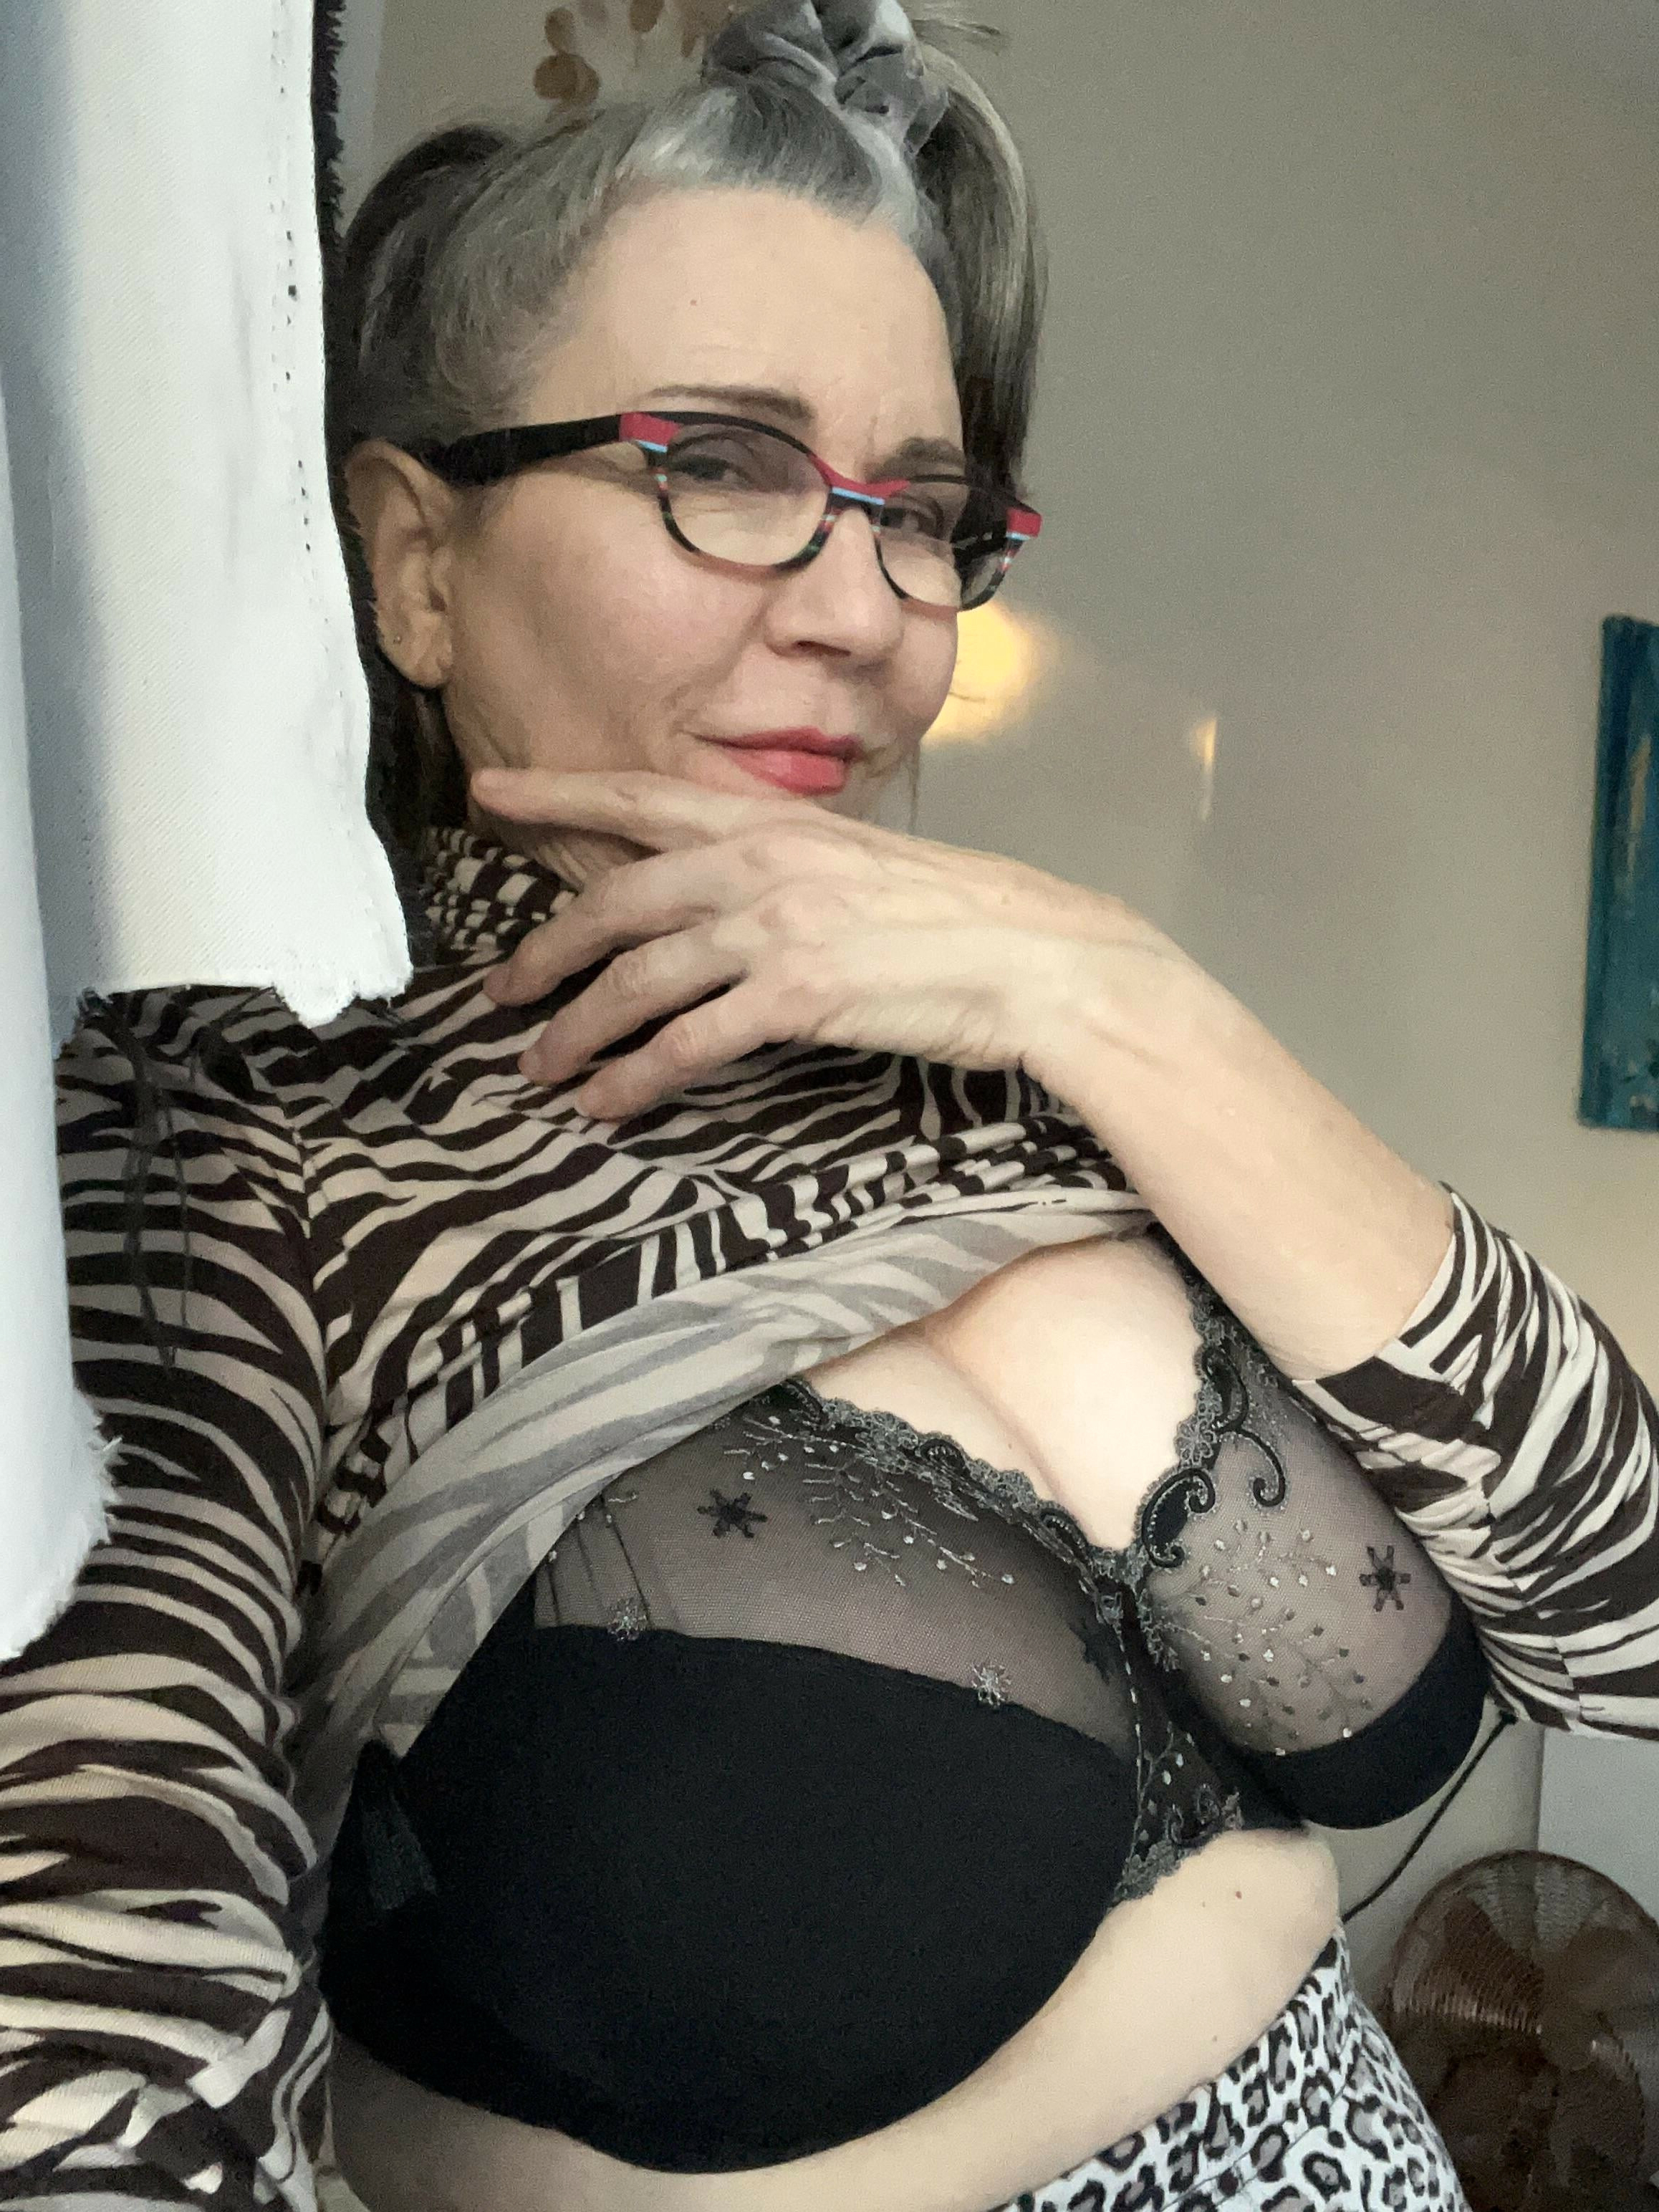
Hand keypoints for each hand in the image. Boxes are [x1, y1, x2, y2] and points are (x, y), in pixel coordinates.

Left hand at [469, 766, 1159, 1120]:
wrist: (1037, 957)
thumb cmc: (957, 917)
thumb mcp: (857, 864)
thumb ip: (782, 866)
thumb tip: (721, 893)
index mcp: (775, 821)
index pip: (643, 796)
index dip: (559, 791)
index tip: (489, 790)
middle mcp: (763, 861)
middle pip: (617, 902)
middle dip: (546, 952)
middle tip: (499, 992)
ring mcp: (778, 927)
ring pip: (638, 979)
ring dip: (577, 1029)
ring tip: (540, 1067)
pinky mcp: (799, 996)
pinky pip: (689, 1043)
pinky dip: (636, 1078)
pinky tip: (606, 1105)